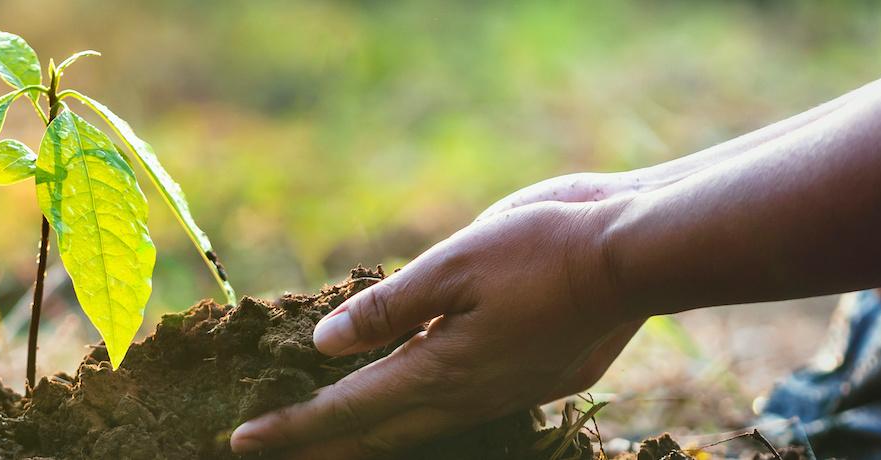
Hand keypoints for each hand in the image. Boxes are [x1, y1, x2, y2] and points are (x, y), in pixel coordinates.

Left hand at [230, 197, 643, 457]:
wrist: (639, 254)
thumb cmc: (545, 247)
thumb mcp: (452, 263)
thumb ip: (387, 308)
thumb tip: (324, 344)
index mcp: (438, 368)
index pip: (346, 409)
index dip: (292, 427)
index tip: (240, 441)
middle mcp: (467, 394)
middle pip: (377, 434)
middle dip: (319, 446)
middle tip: (272, 452)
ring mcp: (503, 393)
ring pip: (418, 426)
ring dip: (368, 434)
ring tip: (329, 436)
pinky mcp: (534, 382)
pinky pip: (458, 407)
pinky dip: (416, 410)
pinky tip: (410, 401)